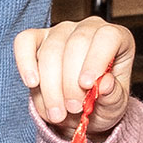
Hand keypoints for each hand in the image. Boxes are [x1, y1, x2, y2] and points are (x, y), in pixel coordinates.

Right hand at [14, 18, 135, 134]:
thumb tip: (106, 84)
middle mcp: (89, 29)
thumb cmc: (102, 103)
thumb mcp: (115, 106)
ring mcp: (61, 32)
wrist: (81, 113)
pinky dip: (25, 63)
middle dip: (71, 82)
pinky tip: (32, 83)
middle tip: (74, 109)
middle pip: (76, 45)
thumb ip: (113, 96)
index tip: (87, 85)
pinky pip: (25, 42)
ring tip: (58, 113)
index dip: (96, 60)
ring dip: (51, 87)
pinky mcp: (36, 39)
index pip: (107, 37)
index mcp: (117, 39)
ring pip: (50, 51)